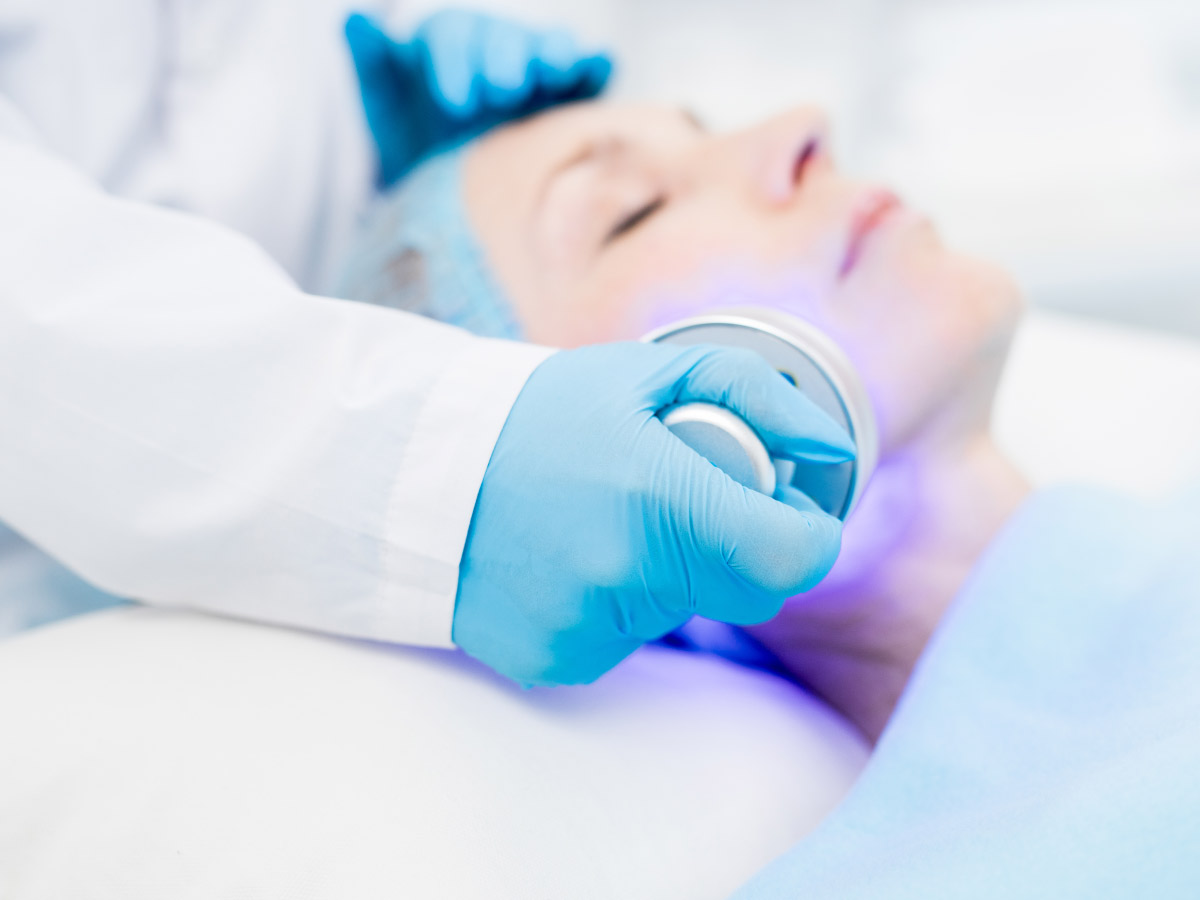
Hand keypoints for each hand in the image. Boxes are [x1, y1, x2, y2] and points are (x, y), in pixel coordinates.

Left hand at [345, 10, 612, 185]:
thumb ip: (373, 68)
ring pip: (551, 47)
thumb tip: (354, 19)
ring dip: (553, 55)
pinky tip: (597, 69)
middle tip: (501, 89)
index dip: (454, 61)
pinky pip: (590, 72)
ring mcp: (538, 73)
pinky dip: (595, 66)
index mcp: (448, 49)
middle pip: (505, 41)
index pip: (450, 38)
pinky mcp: (574, 96)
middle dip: (503, 58)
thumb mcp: (389, 115)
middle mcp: (496, 54)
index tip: (454, 100)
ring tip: (553, 73)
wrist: (456, 197)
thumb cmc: (419, 150)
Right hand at [452, 342, 855, 685]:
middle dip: (738, 546)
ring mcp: (588, 627)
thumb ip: (759, 400)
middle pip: (749, 591)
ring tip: (608, 519)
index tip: (787, 509)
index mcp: (661, 499)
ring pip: (683, 613)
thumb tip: (834, 453)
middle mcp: (627, 576)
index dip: (807, 534)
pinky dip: (617, 604)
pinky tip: (571, 558)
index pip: (793, 558)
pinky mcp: (556, 659)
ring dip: (670, 573)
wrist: (418, 468)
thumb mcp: (650, 373)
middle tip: (685, 497)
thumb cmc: (541, 412)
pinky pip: (625, 640)